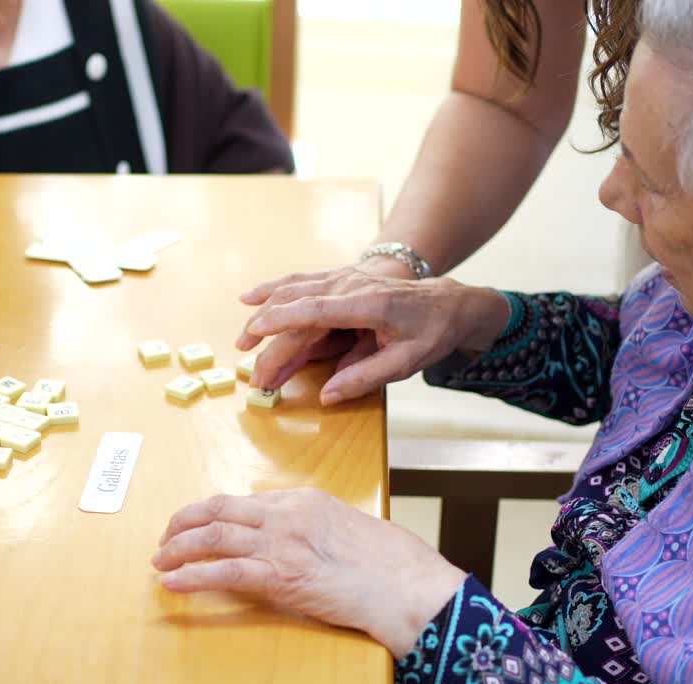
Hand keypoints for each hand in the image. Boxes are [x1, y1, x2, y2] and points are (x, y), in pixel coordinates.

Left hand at [152, 489, 467, 656]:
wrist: (407, 585)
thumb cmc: (392, 563)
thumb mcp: (349, 529)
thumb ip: (315, 529)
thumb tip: (297, 542)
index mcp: (304, 500)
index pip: (245, 502)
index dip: (212, 513)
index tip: (197, 524)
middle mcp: (286, 515)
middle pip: (219, 510)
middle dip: (185, 522)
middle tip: (166, 537)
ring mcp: (280, 544)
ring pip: (213, 537)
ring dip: (179, 548)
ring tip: (159, 559)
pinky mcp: (278, 576)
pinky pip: (222, 572)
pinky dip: (191, 575)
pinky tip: (172, 582)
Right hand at [237, 264, 508, 403]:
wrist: (450, 302)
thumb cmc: (431, 332)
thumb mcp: (407, 362)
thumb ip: (365, 378)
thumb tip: (327, 397)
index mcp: (368, 304)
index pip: (315, 310)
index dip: (282, 320)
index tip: (254, 333)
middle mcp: (351, 286)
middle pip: (296, 303)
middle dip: (267, 332)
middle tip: (248, 363)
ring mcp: (344, 278)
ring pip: (293, 287)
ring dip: (263, 308)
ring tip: (242, 336)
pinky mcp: (341, 278)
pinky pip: (301, 280)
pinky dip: (274, 288)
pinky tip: (252, 296)